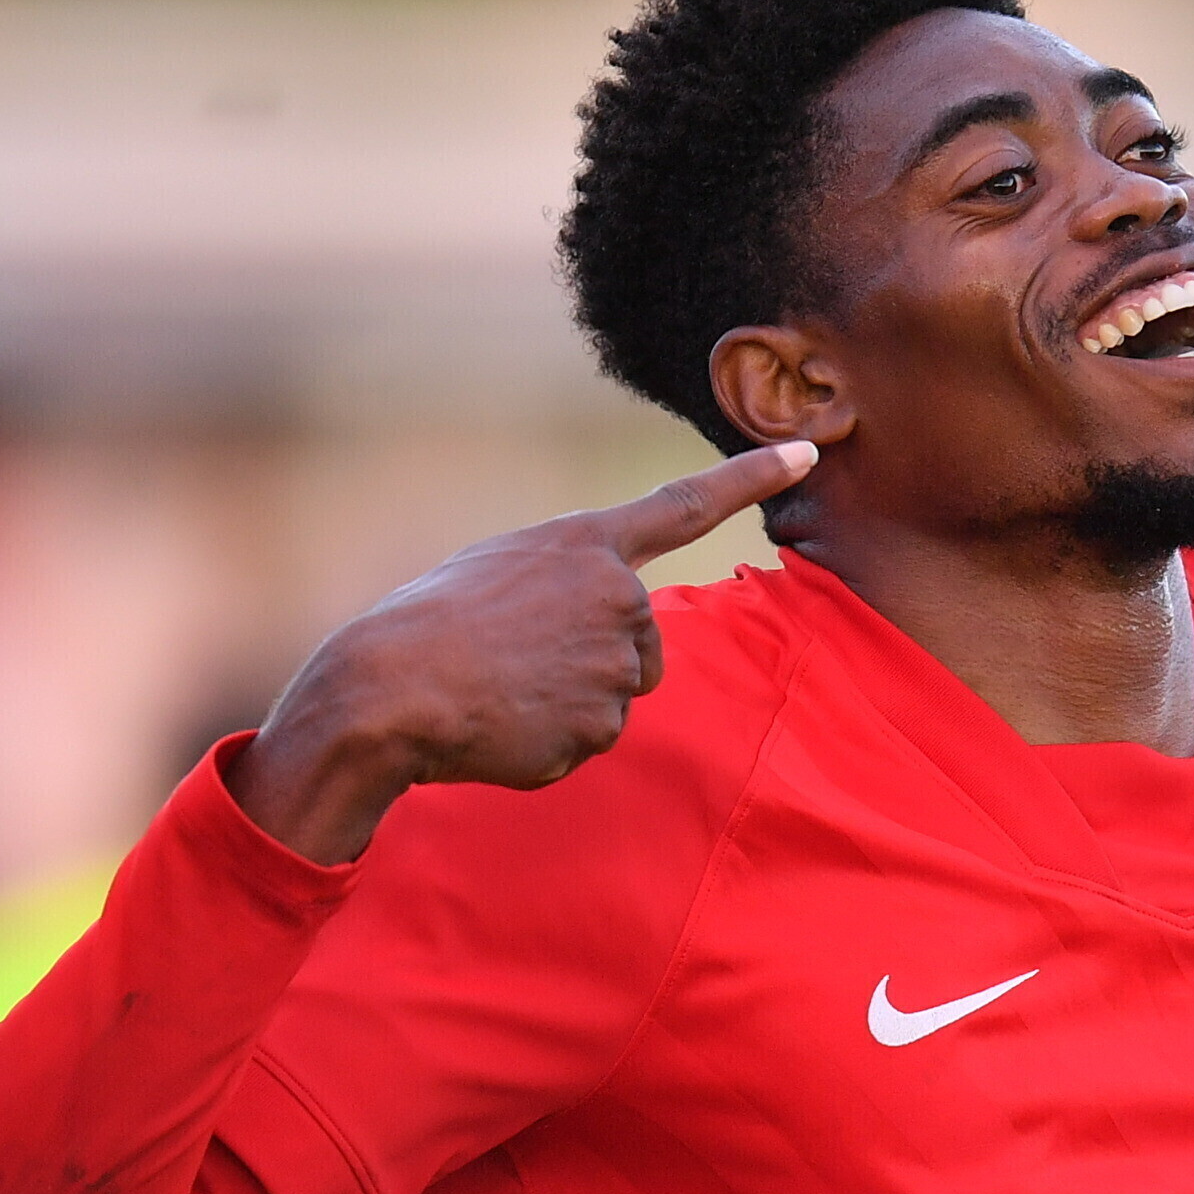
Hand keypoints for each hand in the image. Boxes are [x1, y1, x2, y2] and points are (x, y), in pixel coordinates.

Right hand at [233, 442, 816, 862]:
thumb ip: (572, 582)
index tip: (809, 450)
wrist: (384, 688)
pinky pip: (589, 742)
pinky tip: (504, 725)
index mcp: (586, 544)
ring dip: (568, 703)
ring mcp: (615, 660)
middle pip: (644, 644)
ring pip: (616, 696)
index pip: (687, 505)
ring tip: (502, 689)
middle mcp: (617, 595)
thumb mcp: (502, 571)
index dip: (753, 477)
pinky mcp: (602, 723)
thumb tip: (612, 626)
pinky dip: (549, 744)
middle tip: (515, 660)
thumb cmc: (428, 625)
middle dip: (594, 661)